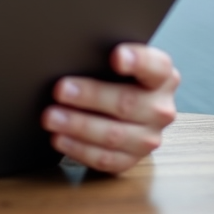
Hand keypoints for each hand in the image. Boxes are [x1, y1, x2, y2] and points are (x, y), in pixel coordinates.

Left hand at [42, 43, 179, 173]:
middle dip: (90, 96)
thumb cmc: (113, 77)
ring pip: (114, 134)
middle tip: (59, 90)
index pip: (155, 66)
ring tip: (51, 117)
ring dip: (79, 126)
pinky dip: (80, 149)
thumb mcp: (113, 62)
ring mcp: (149, 137)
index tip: (117, 56)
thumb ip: (103, 57)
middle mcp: (160, 108)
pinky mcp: (133, 159)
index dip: (137, 60)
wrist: (126, 109)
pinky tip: (59, 139)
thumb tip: (69, 54)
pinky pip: (106, 159)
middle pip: (126, 103)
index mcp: (162, 77)